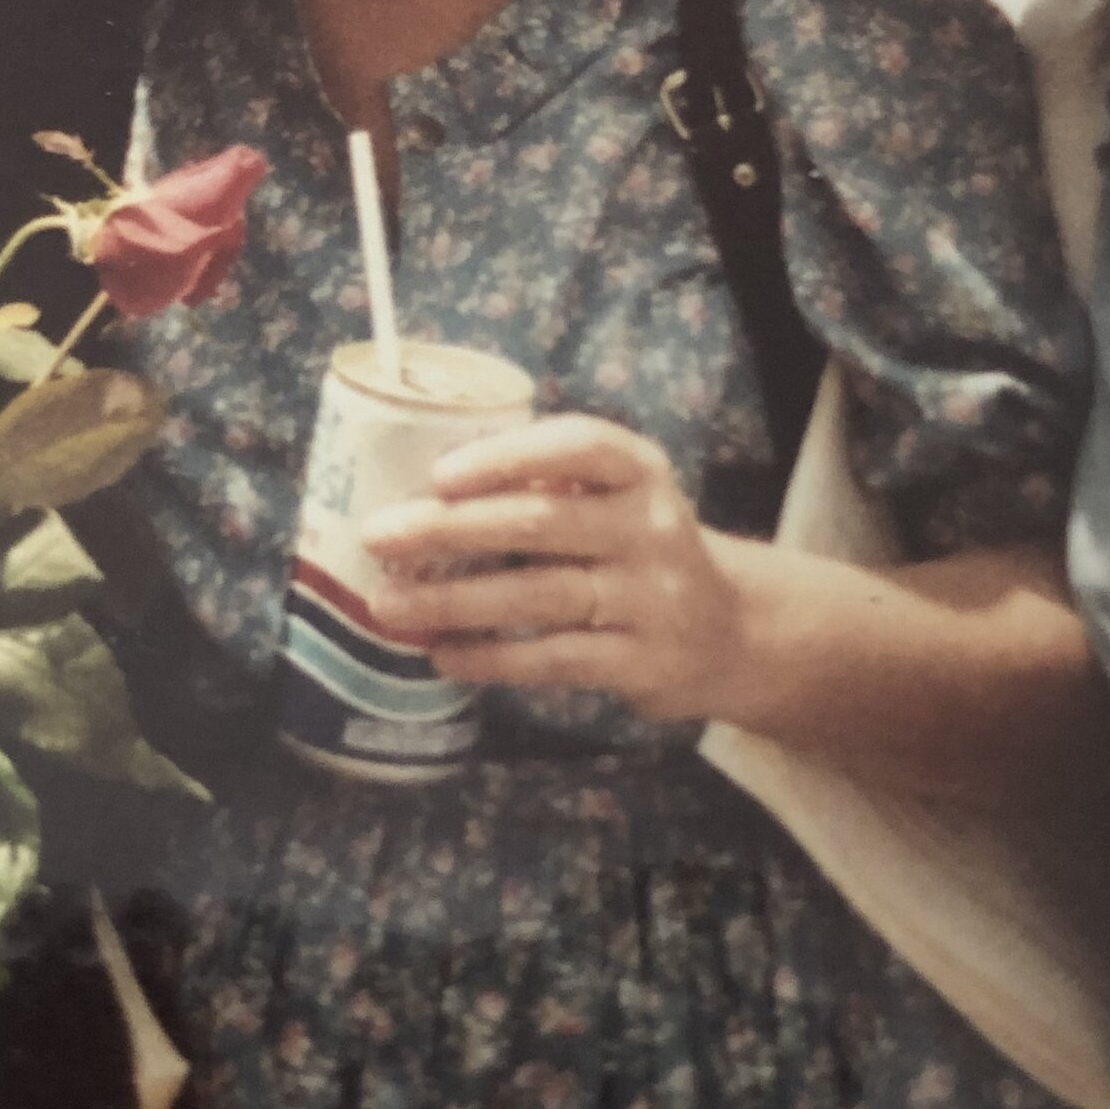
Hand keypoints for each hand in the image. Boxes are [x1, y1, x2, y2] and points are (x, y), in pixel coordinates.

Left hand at [360, 415, 742, 720]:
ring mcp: (649, 599)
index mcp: (639, 471)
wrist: (731, 631)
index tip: (438, 473)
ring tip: (387, 603)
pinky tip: (442, 654)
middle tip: (378, 536)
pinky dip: (491, 656)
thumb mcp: (618, 498)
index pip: (579, 446)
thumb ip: (548, 484)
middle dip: (451, 529)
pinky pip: (552, 659)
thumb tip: (424, 490)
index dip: (508, 456)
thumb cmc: (638, 548)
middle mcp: (650, 528)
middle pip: (541, 521)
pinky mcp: (640, 662)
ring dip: (453, 601)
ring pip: (538, 596)